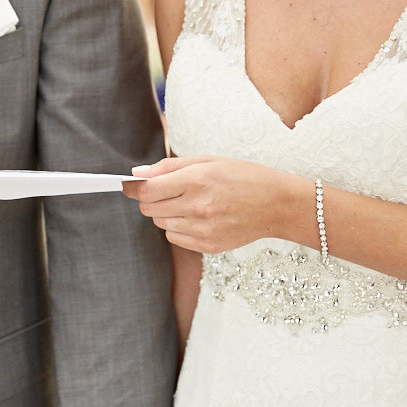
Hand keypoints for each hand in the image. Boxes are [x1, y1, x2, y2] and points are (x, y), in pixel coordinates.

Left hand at [123, 156, 301, 252]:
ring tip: (189, 203)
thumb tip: (137, 175)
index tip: (129, 186)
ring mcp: (203, 230)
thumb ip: (169, 167)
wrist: (277, 205)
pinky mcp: (208, 246)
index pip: (147, 190)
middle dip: (149, 199)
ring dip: (165, 213)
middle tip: (164, 191)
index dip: (133, 188)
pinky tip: (197, 217)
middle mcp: (198, 207)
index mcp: (197, 180)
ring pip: (160, 224)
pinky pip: (175, 238)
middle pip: (148, 209)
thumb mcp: (209, 160)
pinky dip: (178, 228)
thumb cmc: (243, 177)